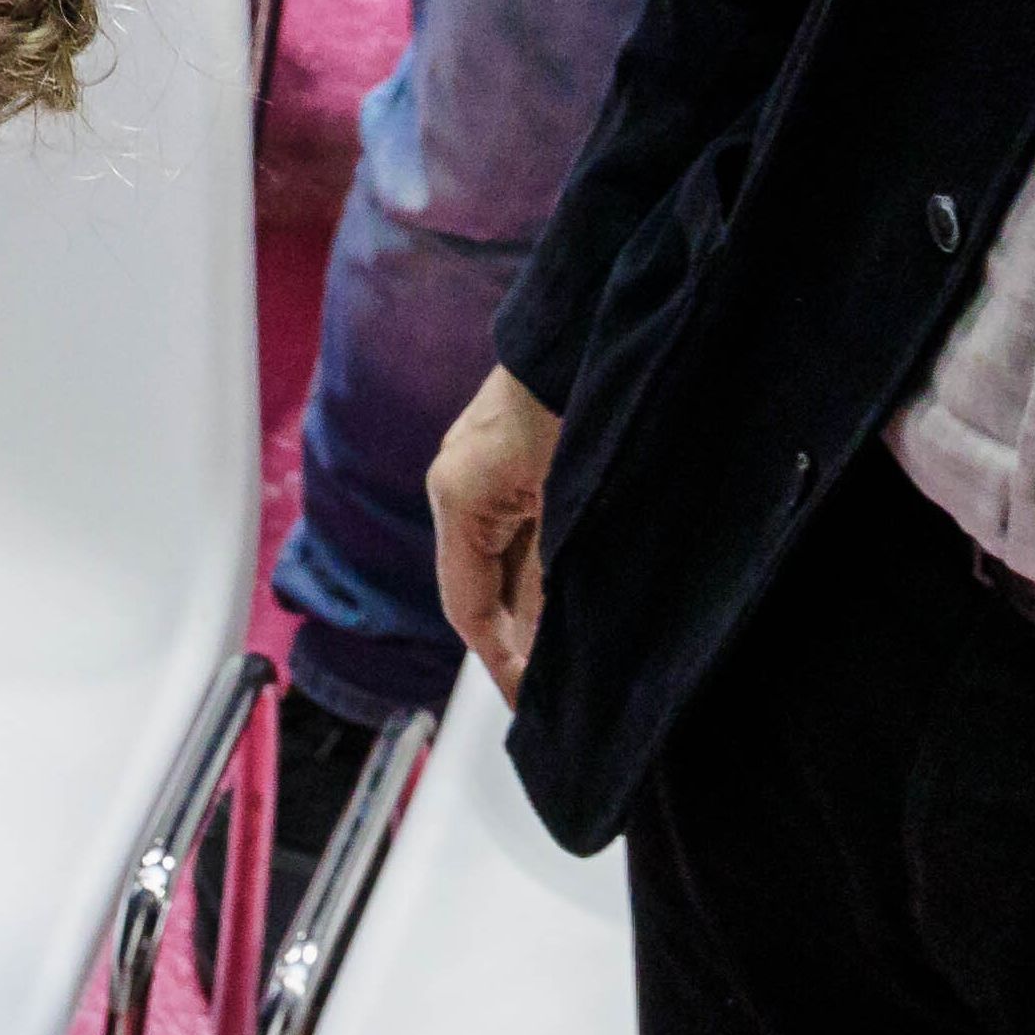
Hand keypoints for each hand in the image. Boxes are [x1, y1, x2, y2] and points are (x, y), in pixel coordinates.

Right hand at [432, 365, 555, 697]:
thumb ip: (548, 577)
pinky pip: (506, 532)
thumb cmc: (577, 404)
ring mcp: (472, 472)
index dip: (497, 659)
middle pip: (473, 586)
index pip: (465, 606)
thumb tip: (539, 644)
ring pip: (492, 561)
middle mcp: (453, 488)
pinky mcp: (497, 461)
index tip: (525, 700)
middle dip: (509, 638)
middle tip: (547, 687)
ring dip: (523, 604)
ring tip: (560, 649)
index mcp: (457, 500)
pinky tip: (558, 591)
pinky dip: (529, 569)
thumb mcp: (568, 504)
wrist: (582, 334)